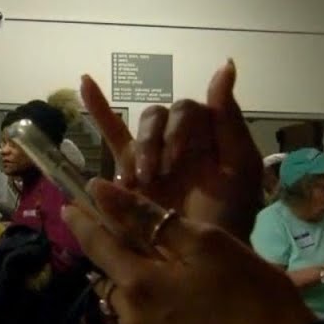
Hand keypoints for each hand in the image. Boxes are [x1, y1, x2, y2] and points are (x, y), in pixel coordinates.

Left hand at [64, 179, 315, 323]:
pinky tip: (188, 308)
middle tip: (147, 244)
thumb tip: (100, 191)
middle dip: (119, 258)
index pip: (95, 245)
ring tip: (176, 278)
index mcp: (137, 283)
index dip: (81, 221)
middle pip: (111, 277)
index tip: (68, 205)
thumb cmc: (250, 293)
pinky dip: (156, 311)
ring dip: (139, 287)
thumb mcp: (205, 243)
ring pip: (129, 304)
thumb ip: (147, 218)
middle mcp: (132, 317)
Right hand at [81, 60, 262, 240]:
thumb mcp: (239, 168)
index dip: (181, 130)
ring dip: (141, 147)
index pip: (190, 109)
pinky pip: (111, 131)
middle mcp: (180, 139)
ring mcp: (153, 153)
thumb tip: (224, 66)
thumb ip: (230, 120)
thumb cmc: (226, 216)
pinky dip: (98, 105)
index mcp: (209, 135)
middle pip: (160, 116)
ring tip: (140, 180)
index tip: (179, 160)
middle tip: (159, 175)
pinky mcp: (128, 169)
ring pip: (138, 127)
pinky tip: (84, 81)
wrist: (201, 258)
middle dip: (158, 142)